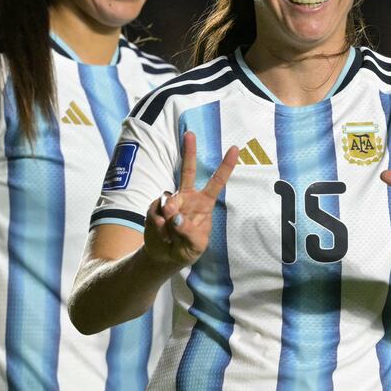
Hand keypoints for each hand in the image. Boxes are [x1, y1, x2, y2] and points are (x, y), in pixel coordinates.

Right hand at [144, 132, 237, 266]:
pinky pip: (154, 211)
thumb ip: (188, 232)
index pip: (217, 182)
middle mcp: (187, 197)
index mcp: (204, 203)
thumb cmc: (187, 248)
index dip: (226, 166)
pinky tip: (161, 234)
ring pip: (167, 199)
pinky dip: (157, 225)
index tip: (235, 149)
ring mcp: (170, 201)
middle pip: (187, 170)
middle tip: (190, 134)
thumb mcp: (195, 245)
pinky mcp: (154, 207)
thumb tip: (175, 217)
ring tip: (170, 235)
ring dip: (168, 218)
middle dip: (189, 151)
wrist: (165, 255)